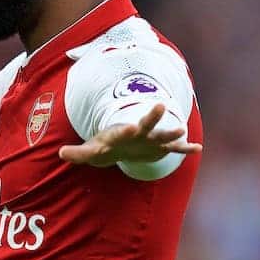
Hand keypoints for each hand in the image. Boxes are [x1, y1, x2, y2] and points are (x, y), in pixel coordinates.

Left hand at [58, 103, 202, 166]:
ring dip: (172, 133)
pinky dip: (185, 149)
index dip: (125, 130)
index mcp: (120, 134)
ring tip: (181, 130)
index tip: (130, 127)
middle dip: (151, 118)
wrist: (122, 141)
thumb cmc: (106, 145)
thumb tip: (61, 153)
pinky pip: (173, 148)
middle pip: (145, 126)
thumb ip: (79, 152)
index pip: (121, 132)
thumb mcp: (92, 150)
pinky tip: (197, 149)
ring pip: (162, 135)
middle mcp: (137, 134)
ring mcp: (149, 140)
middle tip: (160, 107)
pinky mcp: (158, 148)